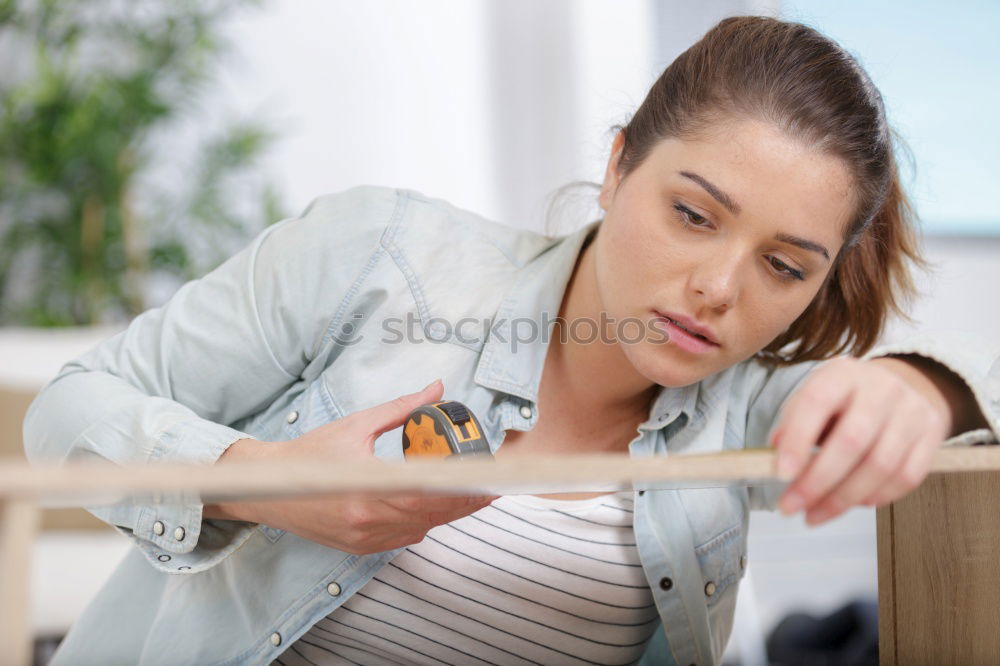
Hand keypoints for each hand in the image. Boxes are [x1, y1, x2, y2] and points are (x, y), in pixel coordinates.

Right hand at [207, 379, 499, 553]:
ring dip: (447, 513)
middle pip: (432, 515)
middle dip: (464, 502)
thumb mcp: (356, 425)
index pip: (430, 494)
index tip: (489, 481)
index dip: (464, 491)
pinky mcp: (359, 548)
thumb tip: (437, 388)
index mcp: (367, 489)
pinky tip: (434, 507)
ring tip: (472, 496)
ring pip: (421, 529)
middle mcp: (367, 520)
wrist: (266, 488)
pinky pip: (403, 539)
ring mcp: (363, 539)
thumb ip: (402, 409)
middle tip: (492, 487)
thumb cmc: (309, 454)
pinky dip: (422, 523)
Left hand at [772, 357, 950, 524]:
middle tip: (791, 506)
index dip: (798, 440)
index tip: (781, 474)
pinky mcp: (932, 436)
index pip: (816, 403)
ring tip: (814, 515)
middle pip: (851, 441)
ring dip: (843, 499)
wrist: (901, 386)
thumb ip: (794, 425)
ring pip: (881, 465)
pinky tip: (854, 504)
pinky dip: (878, 497)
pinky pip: (907, 477)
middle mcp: (881, 389)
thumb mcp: (814, 398)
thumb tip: (777, 461)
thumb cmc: (845, 400)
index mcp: (842, 374)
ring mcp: (911, 412)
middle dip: (817, 482)